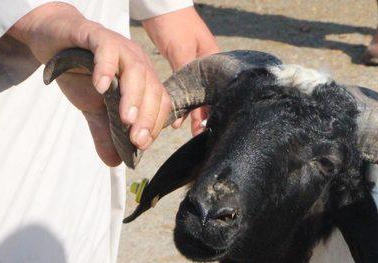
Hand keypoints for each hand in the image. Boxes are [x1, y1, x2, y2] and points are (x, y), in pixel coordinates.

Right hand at [9, 3, 170, 165]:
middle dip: (147, 117)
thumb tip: (113, 162)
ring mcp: (120, 47)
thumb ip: (104, 132)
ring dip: (133, 97)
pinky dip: (106, 68)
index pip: (160, 103)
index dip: (154, 124)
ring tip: (124, 119)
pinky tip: (100, 86)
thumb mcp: (93, 107)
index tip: (142, 145)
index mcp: (143, 79)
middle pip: (153, 89)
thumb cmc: (81, 72)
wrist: (56, 41)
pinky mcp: (98, 36)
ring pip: (136, 71)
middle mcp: (138, 62)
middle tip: (136, 140)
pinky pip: (108, 51)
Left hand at [141, 7, 218, 135]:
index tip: (201, 130)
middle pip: (207, 96)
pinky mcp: (182, 63)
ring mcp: (195, 65)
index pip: (215, 93)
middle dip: (200, 116)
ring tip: (180, 128)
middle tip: (194, 135)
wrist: (162, 3)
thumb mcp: (182, 49)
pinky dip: (179, 99)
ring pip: (194, 93)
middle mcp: (207, 66)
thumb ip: (186, 73)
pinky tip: (172, 111)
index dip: (208, 112)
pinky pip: (183, 86)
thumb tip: (192, 97)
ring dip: (188, 109)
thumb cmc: (175, 23)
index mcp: (213, 62)